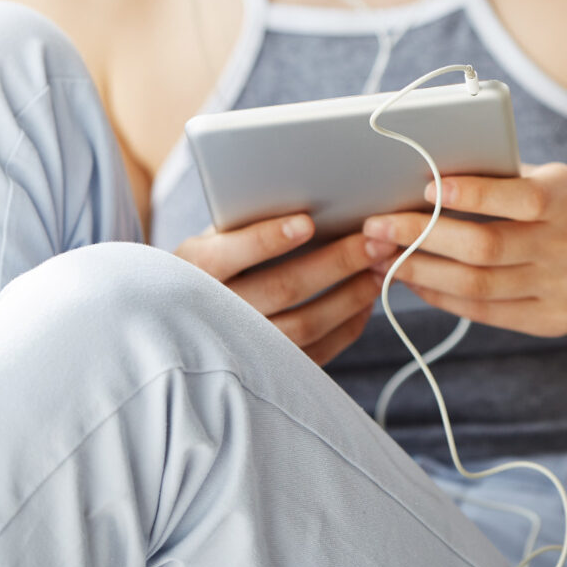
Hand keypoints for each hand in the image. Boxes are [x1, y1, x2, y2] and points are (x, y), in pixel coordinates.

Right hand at [175, 215, 384, 364]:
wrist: (187, 319)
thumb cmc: (217, 260)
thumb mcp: (217, 235)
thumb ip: (249, 219)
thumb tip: (306, 194)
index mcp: (196, 268)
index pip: (232, 254)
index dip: (268, 239)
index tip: (307, 222)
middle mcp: (214, 312)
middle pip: (283, 288)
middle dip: (336, 263)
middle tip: (374, 242)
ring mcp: (240, 348)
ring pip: (305, 326)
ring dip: (350, 296)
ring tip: (379, 269)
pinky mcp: (267, 372)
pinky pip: (315, 353)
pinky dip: (347, 326)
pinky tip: (366, 301)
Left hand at [361, 163, 566, 337]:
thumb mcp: (552, 180)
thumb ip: (502, 178)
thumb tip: (425, 172)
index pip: (521, 197)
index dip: (474, 194)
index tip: (427, 185)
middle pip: (486, 247)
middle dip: (422, 236)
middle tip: (377, 226)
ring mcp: (563, 289)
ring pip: (477, 286)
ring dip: (421, 271)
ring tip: (382, 257)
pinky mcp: (551, 320)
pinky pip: (485, 312)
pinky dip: (442, 297)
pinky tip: (415, 281)